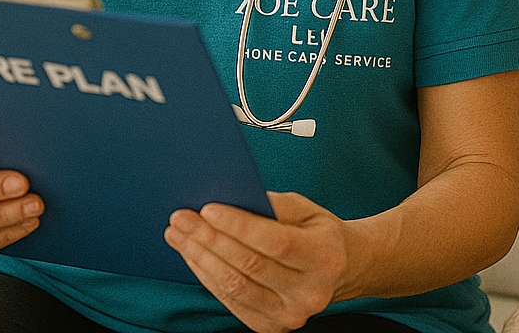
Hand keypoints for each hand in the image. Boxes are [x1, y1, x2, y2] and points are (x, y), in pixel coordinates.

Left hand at [164, 191, 349, 332]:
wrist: (339, 270)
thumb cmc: (318, 231)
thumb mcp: (307, 208)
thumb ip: (273, 205)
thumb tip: (231, 197)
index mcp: (324, 257)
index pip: (276, 241)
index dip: (240, 225)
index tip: (208, 208)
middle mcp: (309, 293)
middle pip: (250, 265)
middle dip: (209, 238)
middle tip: (182, 217)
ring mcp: (289, 315)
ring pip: (235, 286)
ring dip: (200, 257)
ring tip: (178, 234)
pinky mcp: (270, 326)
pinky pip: (230, 300)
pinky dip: (206, 275)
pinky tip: (193, 254)